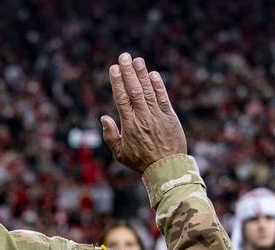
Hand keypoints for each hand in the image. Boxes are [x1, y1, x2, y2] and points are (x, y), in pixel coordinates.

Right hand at [102, 52, 187, 173]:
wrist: (166, 169)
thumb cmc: (140, 162)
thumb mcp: (120, 154)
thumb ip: (110, 136)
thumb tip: (104, 118)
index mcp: (129, 126)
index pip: (121, 99)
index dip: (117, 82)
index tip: (114, 68)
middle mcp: (143, 118)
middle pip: (134, 91)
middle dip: (128, 72)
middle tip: (124, 56)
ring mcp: (157, 116)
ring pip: (148, 91)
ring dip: (142, 74)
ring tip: (137, 60)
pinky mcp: (170, 117)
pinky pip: (163, 98)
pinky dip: (159, 86)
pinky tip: (153, 74)